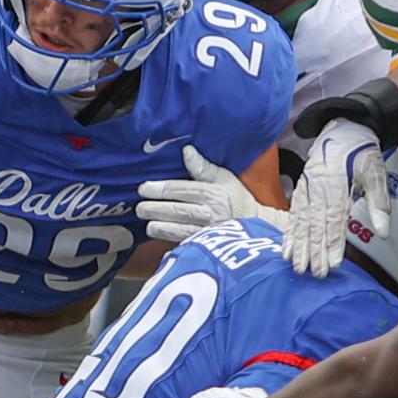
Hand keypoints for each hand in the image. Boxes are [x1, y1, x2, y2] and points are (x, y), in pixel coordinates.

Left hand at [135, 146, 265, 243]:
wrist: (257, 226)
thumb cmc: (237, 199)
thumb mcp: (224, 178)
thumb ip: (203, 167)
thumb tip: (186, 151)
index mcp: (215, 194)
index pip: (184, 190)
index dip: (162, 189)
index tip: (144, 188)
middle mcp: (212, 213)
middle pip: (179, 211)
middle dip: (156, 209)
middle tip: (139, 208)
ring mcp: (210, 232)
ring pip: (181, 230)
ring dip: (162, 227)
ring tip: (147, 224)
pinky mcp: (208, 246)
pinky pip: (187, 243)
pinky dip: (172, 241)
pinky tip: (160, 238)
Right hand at [286, 120, 386, 275]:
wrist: (341, 130)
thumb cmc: (360, 153)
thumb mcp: (376, 172)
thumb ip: (379, 202)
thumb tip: (383, 232)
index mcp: (335, 179)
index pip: (335, 216)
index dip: (333, 241)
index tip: (334, 262)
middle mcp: (316, 185)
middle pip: (315, 223)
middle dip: (314, 250)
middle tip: (316, 273)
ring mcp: (304, 188)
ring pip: (301, 221)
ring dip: (299, 246)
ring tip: (299, 267)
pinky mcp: (299, 191)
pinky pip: (292, 216)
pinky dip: (289, 234)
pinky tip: (286, 251)